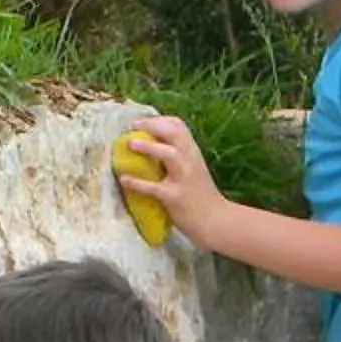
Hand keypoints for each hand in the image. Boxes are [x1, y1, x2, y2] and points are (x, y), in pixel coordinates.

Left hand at [119, 116, 229, 247]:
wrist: (216, 221)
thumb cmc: (201, 196)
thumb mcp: (193, 169)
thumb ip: (178, 157)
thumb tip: (150, 149)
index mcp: (193, 152)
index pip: (179, 126)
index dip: (158, 121)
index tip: (141, 123)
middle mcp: (190, 160)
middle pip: (174, 133)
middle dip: (152, 126)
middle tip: (132, 127)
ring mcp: (184, 178)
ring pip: (169, 155)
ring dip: (149, 147)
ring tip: (130, 144)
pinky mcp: (175, 197)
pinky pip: (153, 187)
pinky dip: (137, 182)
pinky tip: (124, 179)